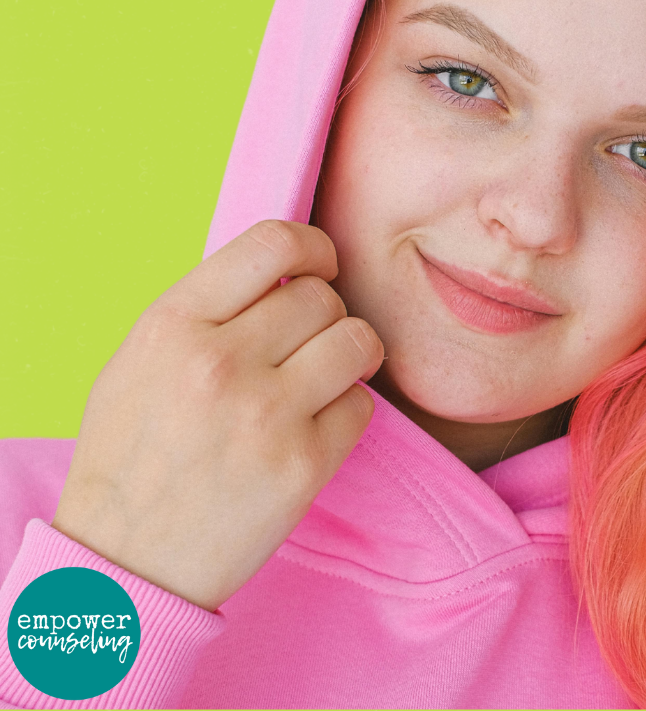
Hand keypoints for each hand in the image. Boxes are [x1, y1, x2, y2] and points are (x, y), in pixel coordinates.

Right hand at [52, 220, 383, 611]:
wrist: (123, 565)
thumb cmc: (132, 455)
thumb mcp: (140, 359)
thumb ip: (208, 309)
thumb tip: (283, 272)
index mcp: (173, 324)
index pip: (273, 242)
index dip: (313, 247)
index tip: (322, 265)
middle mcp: (221, 361)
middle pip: (322, 296)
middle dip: (325, 313)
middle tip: (308, 343)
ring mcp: (266, 414)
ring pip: (357, 340)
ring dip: (351, 353)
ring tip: (329, 373)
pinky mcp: (304, 464)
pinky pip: (362, 404)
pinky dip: (348, 409)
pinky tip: (317, 424)